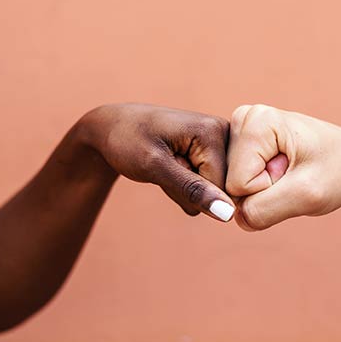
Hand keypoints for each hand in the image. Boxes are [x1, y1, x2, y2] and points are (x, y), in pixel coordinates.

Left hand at [80, 103, 235, 221]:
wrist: (112, 127)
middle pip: (220, 189)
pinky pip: (208, 185)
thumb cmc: (127, 140)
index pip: (220, 187)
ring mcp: (220, 140)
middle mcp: (224, 131)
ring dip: (186, 187)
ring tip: (166, 163)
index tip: (166, 166)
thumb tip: (228, 214)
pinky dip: (187, 183)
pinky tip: (173, 165)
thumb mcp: (154, 167)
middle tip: (164, 165)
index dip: (189, 189)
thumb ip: (192, 190)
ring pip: (213, 190)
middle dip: (189, 188)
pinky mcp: (213, 150)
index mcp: (214, 130)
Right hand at [225, 104, 340, 229]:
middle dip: (265, 189)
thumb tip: (231, 217)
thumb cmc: (336, 170)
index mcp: (256, 121)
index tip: (294, 174)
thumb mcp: (306, 195)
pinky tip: (281, 171)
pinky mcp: (241, 144)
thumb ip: (262, 210)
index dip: (269, 189)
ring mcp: (240, 130)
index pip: (238, 183)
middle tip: (293, 174)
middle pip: (231, 182)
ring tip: (290, 172)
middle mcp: (243, 118)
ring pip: (233, 184)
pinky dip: (261, 186)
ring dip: (264, 188)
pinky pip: (238, 182)